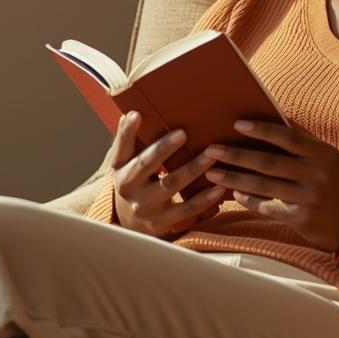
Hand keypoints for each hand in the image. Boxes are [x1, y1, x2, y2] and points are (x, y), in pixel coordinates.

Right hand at [109, 109, 226, 237]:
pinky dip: (203, 199)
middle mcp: (128, 189)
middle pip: (147, 165)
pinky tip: (219, 188)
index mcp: (120, 169)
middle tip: (183, 133)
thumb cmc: (133, 181)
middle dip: (164, 149)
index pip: (123, 148)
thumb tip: (131, 113)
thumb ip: (128, 140)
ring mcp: (145, 208)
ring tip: (211, 155)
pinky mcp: (161, 223)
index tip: (137, 114)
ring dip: (192, 169)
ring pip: (170, 185)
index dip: (128, 132)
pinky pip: (185, 210)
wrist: (130, 223)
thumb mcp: (124, 163)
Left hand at [202, 119, 338, 252]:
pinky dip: (248, 199)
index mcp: (323, 153)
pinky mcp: (301, 219)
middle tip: (211, 150)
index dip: (261, 130)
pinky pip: (267, 207)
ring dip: (234, 178)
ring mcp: (309, 198)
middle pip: (268, 162)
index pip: (288, 136)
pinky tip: (233, 193)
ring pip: (263, 186)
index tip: (237, 124)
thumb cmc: (334, 182)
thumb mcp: (326, 159)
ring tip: (212, 173)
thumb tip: (268, 120)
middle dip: (236, 155)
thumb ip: (302, 143)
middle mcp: (317, 174)